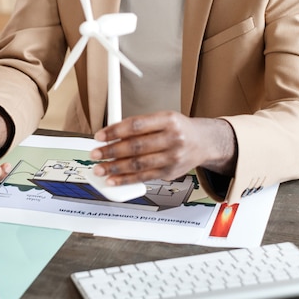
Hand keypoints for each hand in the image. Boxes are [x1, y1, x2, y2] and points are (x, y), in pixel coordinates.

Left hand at [89, 111, 236, 186]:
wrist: (203, 142)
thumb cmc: (178, 128)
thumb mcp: (162, 118)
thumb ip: (140, 126)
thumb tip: (112, 135)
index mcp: (168, 119)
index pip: (136, 125)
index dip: (115, 131)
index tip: (100, 136)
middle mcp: (172, 138)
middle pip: (135, 146)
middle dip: (111, 151)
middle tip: (95, 153)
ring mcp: (172, 157)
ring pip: (138, 164)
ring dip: (115, 168)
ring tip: (100, 168)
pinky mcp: (170, 173)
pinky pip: (144, 177)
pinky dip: (126, 180)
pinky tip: (114, 179)